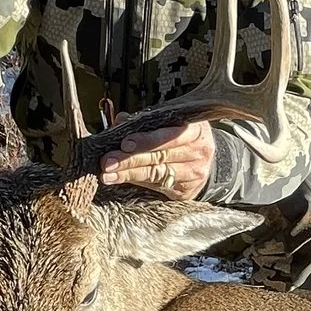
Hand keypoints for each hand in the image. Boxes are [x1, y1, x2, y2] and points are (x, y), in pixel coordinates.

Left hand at [98, 120, 213, 198]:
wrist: (203, 162)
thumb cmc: (180, 137)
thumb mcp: (170, 123)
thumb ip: (146, 120)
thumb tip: (121, 120)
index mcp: (196, 129)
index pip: (170, 136)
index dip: (147, 140)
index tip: (124, 143)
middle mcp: (199, 151)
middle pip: (161, 156)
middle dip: (130, 159)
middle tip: (107, 161)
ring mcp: (195, 173)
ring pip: (157, 173)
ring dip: (129, 174)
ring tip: (107, 175)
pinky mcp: (187, 190)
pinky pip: (158, 186)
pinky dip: (137, 182)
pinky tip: (120, 180)